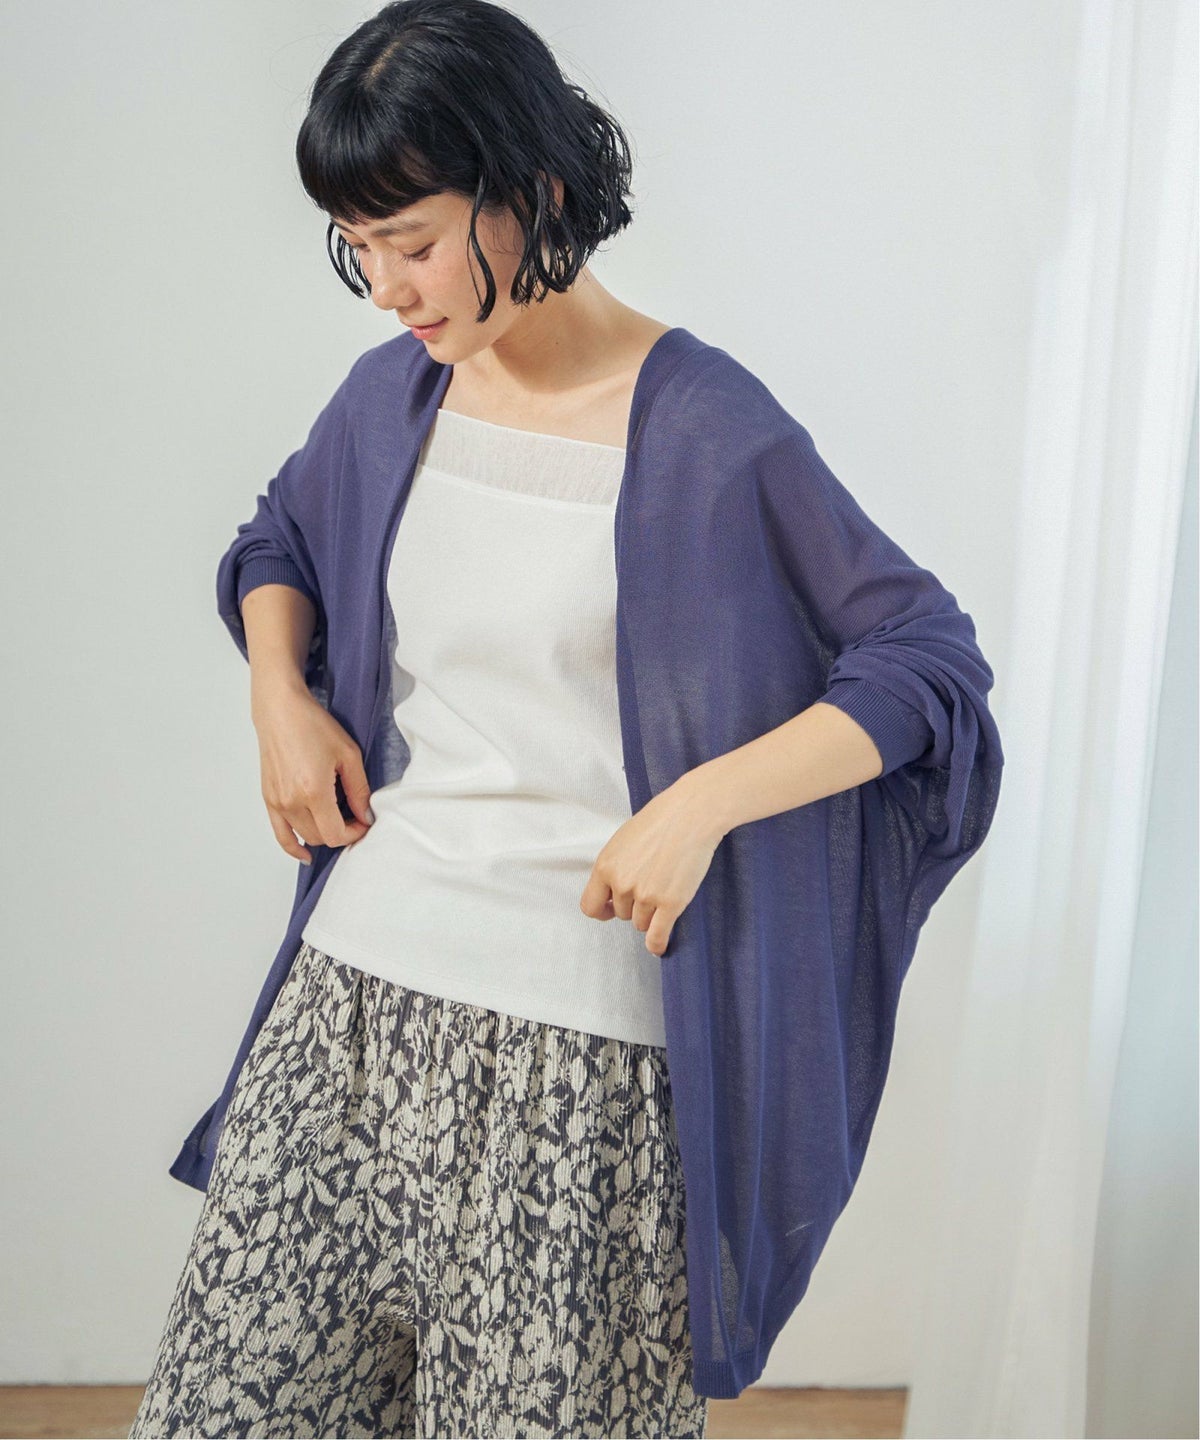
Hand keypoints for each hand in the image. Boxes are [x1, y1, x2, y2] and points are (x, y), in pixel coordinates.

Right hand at [251, 685, 374, 863]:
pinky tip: (306, 853)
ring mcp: (276, 802)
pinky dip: (293, 847)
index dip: (354, 833)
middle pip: (321, 838)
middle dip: (341, 833)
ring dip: (323, 834)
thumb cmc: (313, 725)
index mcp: (313, 791)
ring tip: (336, 820)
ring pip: (304, 836)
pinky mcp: (268, 798)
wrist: (280, 710)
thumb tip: (365, 815)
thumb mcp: (348, 754)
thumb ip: (359, 789)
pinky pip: (280, 834)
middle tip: (354, 817)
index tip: (364, 821)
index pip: (335, 833)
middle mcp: (291, 802)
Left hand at [579, 775, 723, 955]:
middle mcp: (622, 884)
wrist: (691, 814)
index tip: (611, 909)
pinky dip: (657, 944)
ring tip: (664, 894)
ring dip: (650, 916)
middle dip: (634, 906)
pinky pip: (657, 935)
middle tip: (652, 887)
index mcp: (605, 866)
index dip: (602, 910)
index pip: (590, 906)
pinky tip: (659, 945)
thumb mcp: (623, 840)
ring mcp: (646, 895)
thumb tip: (612, 889)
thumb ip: (614, 866)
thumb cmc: (661, 820)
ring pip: (640, 923)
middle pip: (621, 914)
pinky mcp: (670, 903)